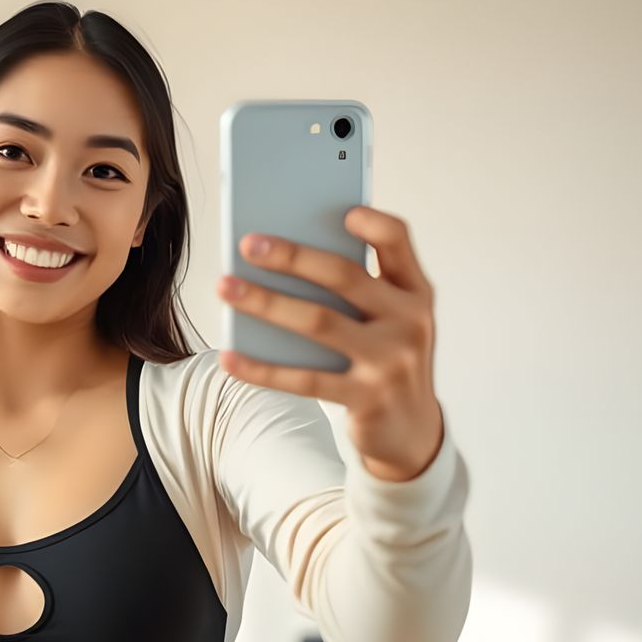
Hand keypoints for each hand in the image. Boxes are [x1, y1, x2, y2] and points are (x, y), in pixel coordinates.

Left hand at [216, 205, 443, 481]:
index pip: (399, 241)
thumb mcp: (389, 322)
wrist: (412, 432)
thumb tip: (284, 258)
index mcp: (415, 292)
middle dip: (292, 257)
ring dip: (266, 302)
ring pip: (318, 323)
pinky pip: (303, 379)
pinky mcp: (366, 400)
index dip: (371, 222)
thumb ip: (358, 291)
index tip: (338, 209)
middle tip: (250, 243)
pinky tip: (229, 356)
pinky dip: (262, 369)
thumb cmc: (387, 362)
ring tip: (226, 287)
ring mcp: (390, 362)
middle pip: (344, 277)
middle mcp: (409, 322)